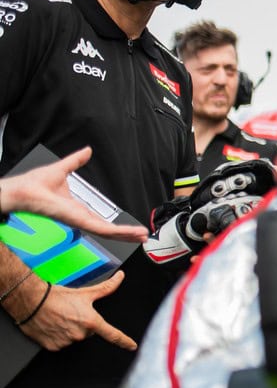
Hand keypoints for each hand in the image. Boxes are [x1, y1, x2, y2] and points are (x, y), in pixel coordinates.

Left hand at [0, 147, 147, 241]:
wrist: (22, 190)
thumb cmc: (33, 184)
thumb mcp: (62, 169)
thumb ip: (76, 161)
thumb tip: (86, 151)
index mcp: (77, 210)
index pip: (102, 221)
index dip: (117, 225)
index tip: (131, 227)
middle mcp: (80, 218)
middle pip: (109, 231)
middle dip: (126, 234)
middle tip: (143, 236)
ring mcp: (80, 221)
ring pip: (109, 232)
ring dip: (127, 235)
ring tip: (143, 236)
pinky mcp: (79, 221)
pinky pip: (102, 229)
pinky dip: (119, 231)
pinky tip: (130, 233)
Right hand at [19, 271, 135, 350]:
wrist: (32, 301)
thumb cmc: (57, 296)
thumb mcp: (85, 292)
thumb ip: (107, 287)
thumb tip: (120, 277)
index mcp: (91, 322)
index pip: (113, 335)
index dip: (124, 341)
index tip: (132, 346)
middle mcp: (80, 334)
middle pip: (89, 332)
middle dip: (85, 324)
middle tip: (73, 314)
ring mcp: (66, 342)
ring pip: (75, 338)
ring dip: (71, 330)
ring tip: (61, 318)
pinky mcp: (53, 347)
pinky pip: (61, 344)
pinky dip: (59, 336)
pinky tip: (54, 326)